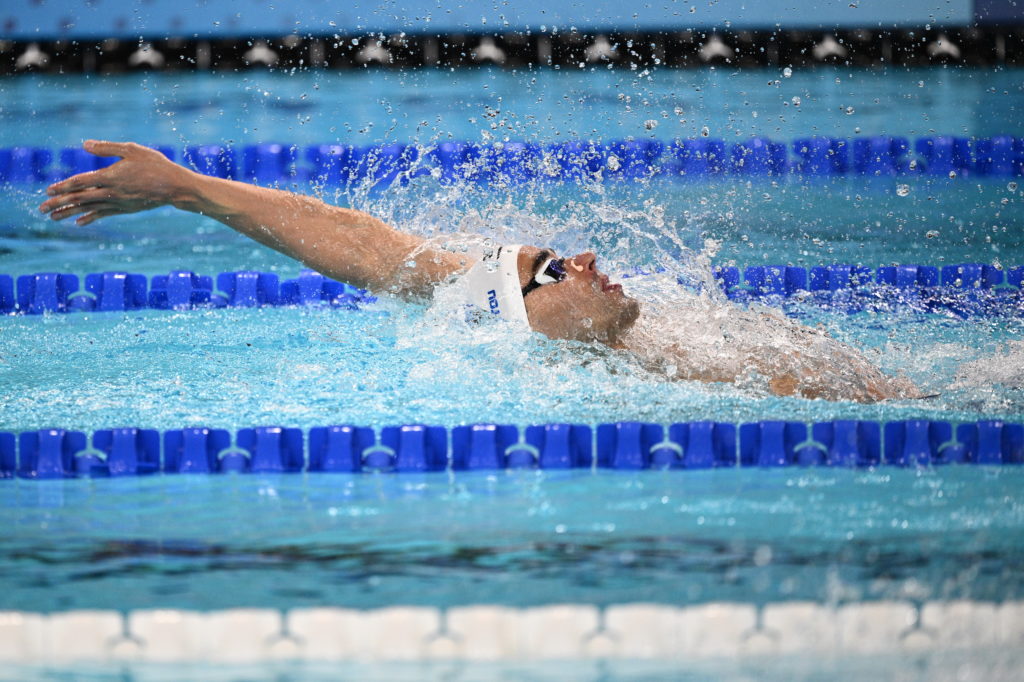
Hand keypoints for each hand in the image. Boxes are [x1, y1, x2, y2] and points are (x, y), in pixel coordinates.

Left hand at [39, 140, 192, 225]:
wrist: (176, 187)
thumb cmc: (155, 165)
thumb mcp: (132, 150)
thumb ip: (107, 148)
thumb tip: (84, 144)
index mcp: (111, 176)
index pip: (81, 182)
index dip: (63, 186)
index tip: (48, 190)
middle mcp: (112, 192)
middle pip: (80, 198)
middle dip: (59, 203)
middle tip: (41, 209)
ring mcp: (119, 203)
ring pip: (89, 208)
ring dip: (69, 213)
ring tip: (53, 218)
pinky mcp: (125, 209)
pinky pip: (103, 214)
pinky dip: (90, 217)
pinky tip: (78, 222)